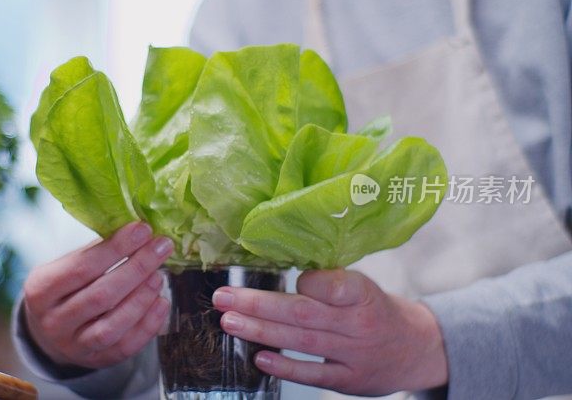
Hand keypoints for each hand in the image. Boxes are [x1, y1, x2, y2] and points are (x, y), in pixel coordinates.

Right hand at [22, 222, 172, 368]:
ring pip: (113, 324)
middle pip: (101, 296)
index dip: (115, 249)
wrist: (50, 333)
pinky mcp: (96, 361)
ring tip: (159, 274)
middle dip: (137, 268)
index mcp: (41, 290)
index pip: (81, 268)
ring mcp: (74, 345)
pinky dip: (148, 323)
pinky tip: (161, 301)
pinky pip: (126, 346)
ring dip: (143, 296)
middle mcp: (54, 321)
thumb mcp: (64, 268)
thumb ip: (94, 253)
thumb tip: (136, 232)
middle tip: (161, 247)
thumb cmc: (64, 289)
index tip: (142, 230)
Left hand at [212, 269, 447, 394]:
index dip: (309, 281)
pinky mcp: (349, 380)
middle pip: (304, 313)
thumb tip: (276, 259)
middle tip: (223, 297)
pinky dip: (285, 366)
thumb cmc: (375, 309)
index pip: (335, 285)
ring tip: (229, 322)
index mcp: (364, 294)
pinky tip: (258, 356)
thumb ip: (328, 280)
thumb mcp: (363, 287)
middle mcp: (359, 324)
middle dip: (258, 304)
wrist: (416, 348)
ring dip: (260, 331)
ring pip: (301, 341)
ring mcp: (354, 354)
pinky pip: (313, 373)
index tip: (287, 276)